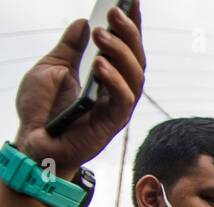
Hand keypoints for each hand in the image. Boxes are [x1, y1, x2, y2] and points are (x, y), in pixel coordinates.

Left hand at [12, 4, 144, 178]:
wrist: (31, 140)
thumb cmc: (42, 109)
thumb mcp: (51, 66)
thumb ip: (69, 47)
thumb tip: (84, 22)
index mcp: (106, 76)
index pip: (125, 47)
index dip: (132, 25)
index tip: (132, 1)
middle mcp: (117, 90)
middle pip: (136, 59)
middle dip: (129, 33)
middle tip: (114, 12)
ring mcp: (116, 107)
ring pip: (136, 77)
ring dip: (121, 52)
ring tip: (101, 34)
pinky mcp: (112, 123)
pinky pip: (123, 100)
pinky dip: (114, 80)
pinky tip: (99, 64)